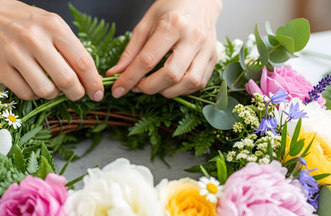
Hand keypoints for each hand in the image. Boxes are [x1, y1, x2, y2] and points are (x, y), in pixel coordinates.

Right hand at [0, 0, 103, 100]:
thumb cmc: (23, 22)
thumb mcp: (50, 25)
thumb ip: (70, 48)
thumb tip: (90, 77)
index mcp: (54, 26)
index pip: (83, 61)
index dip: (94, 82)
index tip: (98, 93)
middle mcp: (35, 39)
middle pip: (67, 80)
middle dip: (76, 93)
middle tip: (76, 95)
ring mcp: (15, 54)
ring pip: (46, 90)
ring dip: (53, 94)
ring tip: (51, 86)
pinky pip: (26, 93)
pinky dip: (33, 94)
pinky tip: (32, 83)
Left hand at [107, 0, 221, 97]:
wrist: (199, 0)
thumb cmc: (171, 9)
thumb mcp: (145, 24)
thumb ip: (130, 51)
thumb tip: (116, 74)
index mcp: (173, 25)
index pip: (148, 60)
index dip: (130, 78)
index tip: (118, 89)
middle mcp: (193, 38)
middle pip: (171, 75)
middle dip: (149, 87)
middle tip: (136, 87)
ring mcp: (207, 50)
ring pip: (188, 83)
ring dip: (167, 91)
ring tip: (154, 85)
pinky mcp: (213, 59)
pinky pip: (198, 84)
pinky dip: (181, 90)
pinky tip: (170, 83)